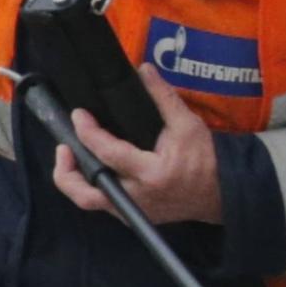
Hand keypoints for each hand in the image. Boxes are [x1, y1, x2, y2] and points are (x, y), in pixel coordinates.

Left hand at [53, 77, 221, 228]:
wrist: (221, 193)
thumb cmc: (205, 160)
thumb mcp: (188, 124)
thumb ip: (163, 96)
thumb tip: (144, 70)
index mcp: (151, 173)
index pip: (107, 152)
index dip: (87, 132)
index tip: (79, 115)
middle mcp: (137, 197)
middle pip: (86, 192)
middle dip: (66, 171)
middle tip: (64, 148)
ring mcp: (134, 211)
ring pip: (89, 202)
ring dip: (74, 181)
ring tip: (72, 158)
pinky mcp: (134, 216)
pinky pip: (103, 205)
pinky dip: (92, 188)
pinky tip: (91, 169)